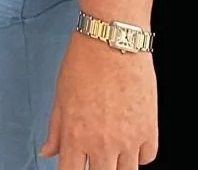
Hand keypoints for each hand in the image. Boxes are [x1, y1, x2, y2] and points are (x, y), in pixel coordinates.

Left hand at [40, 32, 157, 168]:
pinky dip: (138, 154)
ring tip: (112, 150)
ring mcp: (128, 139)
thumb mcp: (61, 97)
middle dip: (96, 168)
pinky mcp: (149, 129)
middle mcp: (103, 143)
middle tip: (94, 156)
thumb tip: (48, 151)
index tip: (73, 167)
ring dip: (118, 164)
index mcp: (76, 136)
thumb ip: (56, 130)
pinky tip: (130, 142)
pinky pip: (146, 157)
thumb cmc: (84, 62)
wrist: (113, 41)